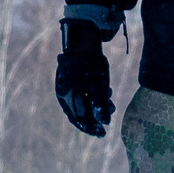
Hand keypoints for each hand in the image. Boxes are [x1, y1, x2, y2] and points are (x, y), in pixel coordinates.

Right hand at [55, 19, 113, 137]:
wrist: (82, 39)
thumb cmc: (92, 63)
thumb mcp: (100, 85)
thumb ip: (101, 106)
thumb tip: (104, 123)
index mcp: (68, 97)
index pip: (80, 120)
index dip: (92, 128)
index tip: (103, 133)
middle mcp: (63, 94)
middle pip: (79, 114)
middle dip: (95, 118)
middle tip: (107, 120)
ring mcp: (64, 86)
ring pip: (80, 103)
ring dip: (95, 106)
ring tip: (110, 102)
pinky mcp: (67, 79)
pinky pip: (78, 94)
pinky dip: (90, 97)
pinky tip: (103, 92)